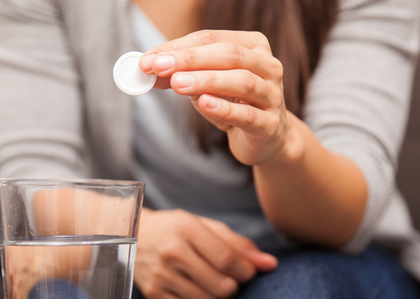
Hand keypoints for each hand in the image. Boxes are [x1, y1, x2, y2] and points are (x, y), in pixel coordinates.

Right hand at [135, 208, 276, 298]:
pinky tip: (196, 294)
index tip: (248, 271)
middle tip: (228, 278)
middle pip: (222, 286)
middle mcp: (171, 252)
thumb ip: (239, 245)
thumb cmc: (176, 230)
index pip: (228, 259)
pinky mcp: (153, 294)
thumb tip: (271, 264)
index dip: (246, 271)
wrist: (131, 236)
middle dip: (234, 286)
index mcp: (187, 229)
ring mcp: (160, 275)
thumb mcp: (205, 227)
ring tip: (210, 285)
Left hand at [139, 30, 290, 166]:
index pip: (211, 38)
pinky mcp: (270, 124)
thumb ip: (180, 75)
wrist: (265, 139)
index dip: (178, 47)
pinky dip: (225, 108)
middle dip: (190, 60)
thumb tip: (147, 69)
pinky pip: (247, 114)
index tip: (149, 59)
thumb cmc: (234, 104)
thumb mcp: (205, 85)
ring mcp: (272, 95)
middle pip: (229, 55)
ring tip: (177, 84)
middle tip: (159, 66)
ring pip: (242, 81)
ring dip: (207, 80)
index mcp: (252, 46)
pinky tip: (204, 104)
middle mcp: (268, 66)